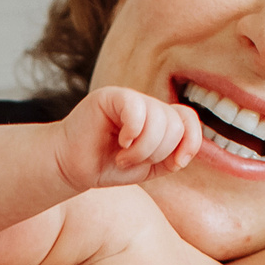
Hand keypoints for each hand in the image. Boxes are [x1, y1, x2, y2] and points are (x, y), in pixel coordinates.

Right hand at [55, 86, 202, 192]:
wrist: (72, 167)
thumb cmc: (108, 166)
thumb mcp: (149, 168)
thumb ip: (172, 158)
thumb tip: (185, 152)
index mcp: (159, 119)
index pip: (189, 119)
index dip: (192, 141)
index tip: (176, 164)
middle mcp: (147, 105)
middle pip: (175, 124)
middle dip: (158, 153)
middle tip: (133, 161)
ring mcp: (129, 98)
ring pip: (159, 120)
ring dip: (143, 150)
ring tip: (124, 157)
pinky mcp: (111, 96)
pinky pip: (137, 109)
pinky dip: (133, 133)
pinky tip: (121, 143)